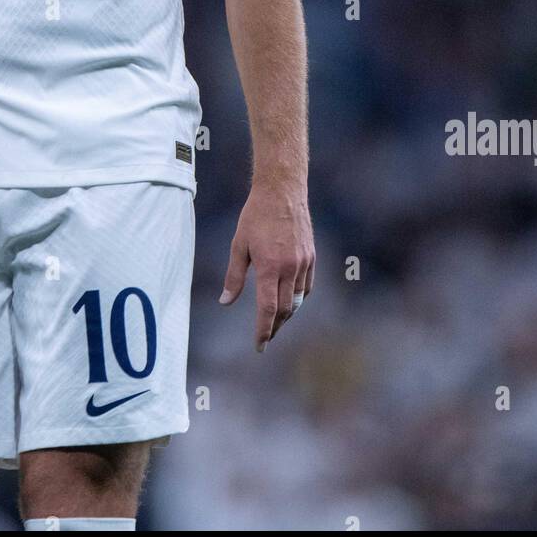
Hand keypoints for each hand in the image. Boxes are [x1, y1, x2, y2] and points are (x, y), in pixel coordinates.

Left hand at [219, 183, 314, 350]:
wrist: (282, 191)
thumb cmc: (256, 216)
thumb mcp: (239, 245)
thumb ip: (233, 276)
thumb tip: (225, 302)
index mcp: (270, 267)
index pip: (268, 309)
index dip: (263, 330)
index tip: (259, 346)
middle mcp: (290, 268)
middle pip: (285, 309)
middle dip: (274, 327)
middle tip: (265, 338)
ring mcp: (303, 262)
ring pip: (298, 300)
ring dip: (287, 314)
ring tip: (275, 322)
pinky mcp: (311, 256)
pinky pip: (307, 286)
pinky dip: (299, 298)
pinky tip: (290, 301)